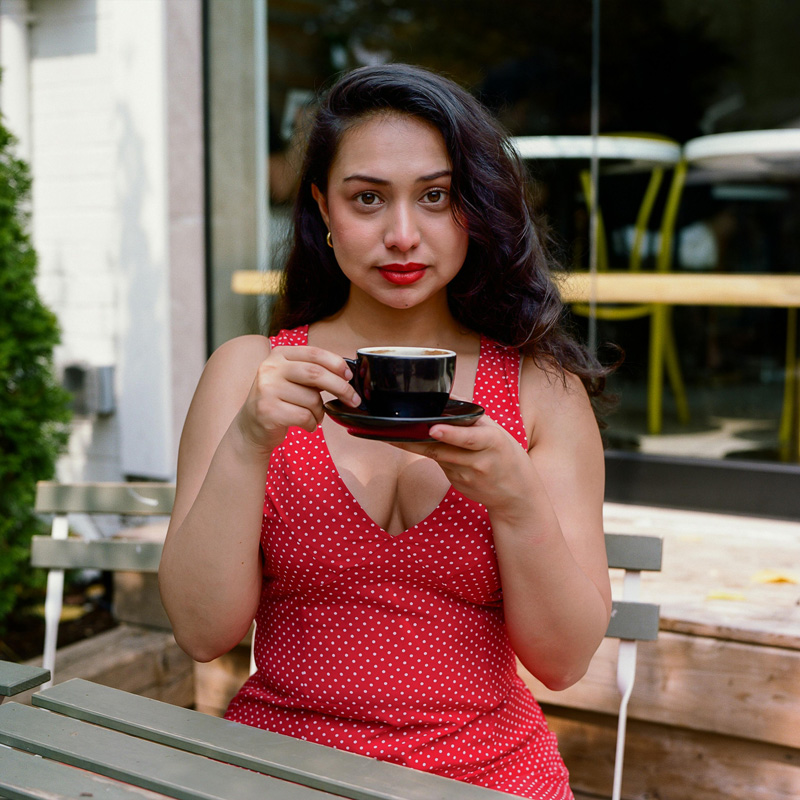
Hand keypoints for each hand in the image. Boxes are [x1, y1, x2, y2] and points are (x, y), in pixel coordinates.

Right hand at [235, 346, 360, 456]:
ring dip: (321, 412)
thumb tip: (346, 375)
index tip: (349, 376)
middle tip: (353, 399)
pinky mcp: (267, 410)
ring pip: (311, 399)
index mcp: (279, 354)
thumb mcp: (292, 379)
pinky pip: (303, 416)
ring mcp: (266, 389)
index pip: (314, 353)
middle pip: (315, 373)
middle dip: (340, 388)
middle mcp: (270, 368)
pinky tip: (306, 424)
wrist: (250, 427)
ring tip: (315, 416)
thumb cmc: (279, 401)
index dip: (336, 364)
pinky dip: (311, 423)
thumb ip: (313, 372)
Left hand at [392, 415, 534, 518]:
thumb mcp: (497, 431)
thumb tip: (446, 396)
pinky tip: (427, 448)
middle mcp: (479, 462)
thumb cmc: (506, 454)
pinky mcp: (458, 485)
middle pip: (441, 451)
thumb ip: (472, 417)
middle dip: (414, 442)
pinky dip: (433, 454)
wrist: (517, 493)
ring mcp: (467, 476)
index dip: (450, 434)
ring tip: (393, 435)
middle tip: (392, 433)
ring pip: (436, 457)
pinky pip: (441, 465)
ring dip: (415, 446)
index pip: (469, 438)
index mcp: (492, 443)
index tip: (433, 429)